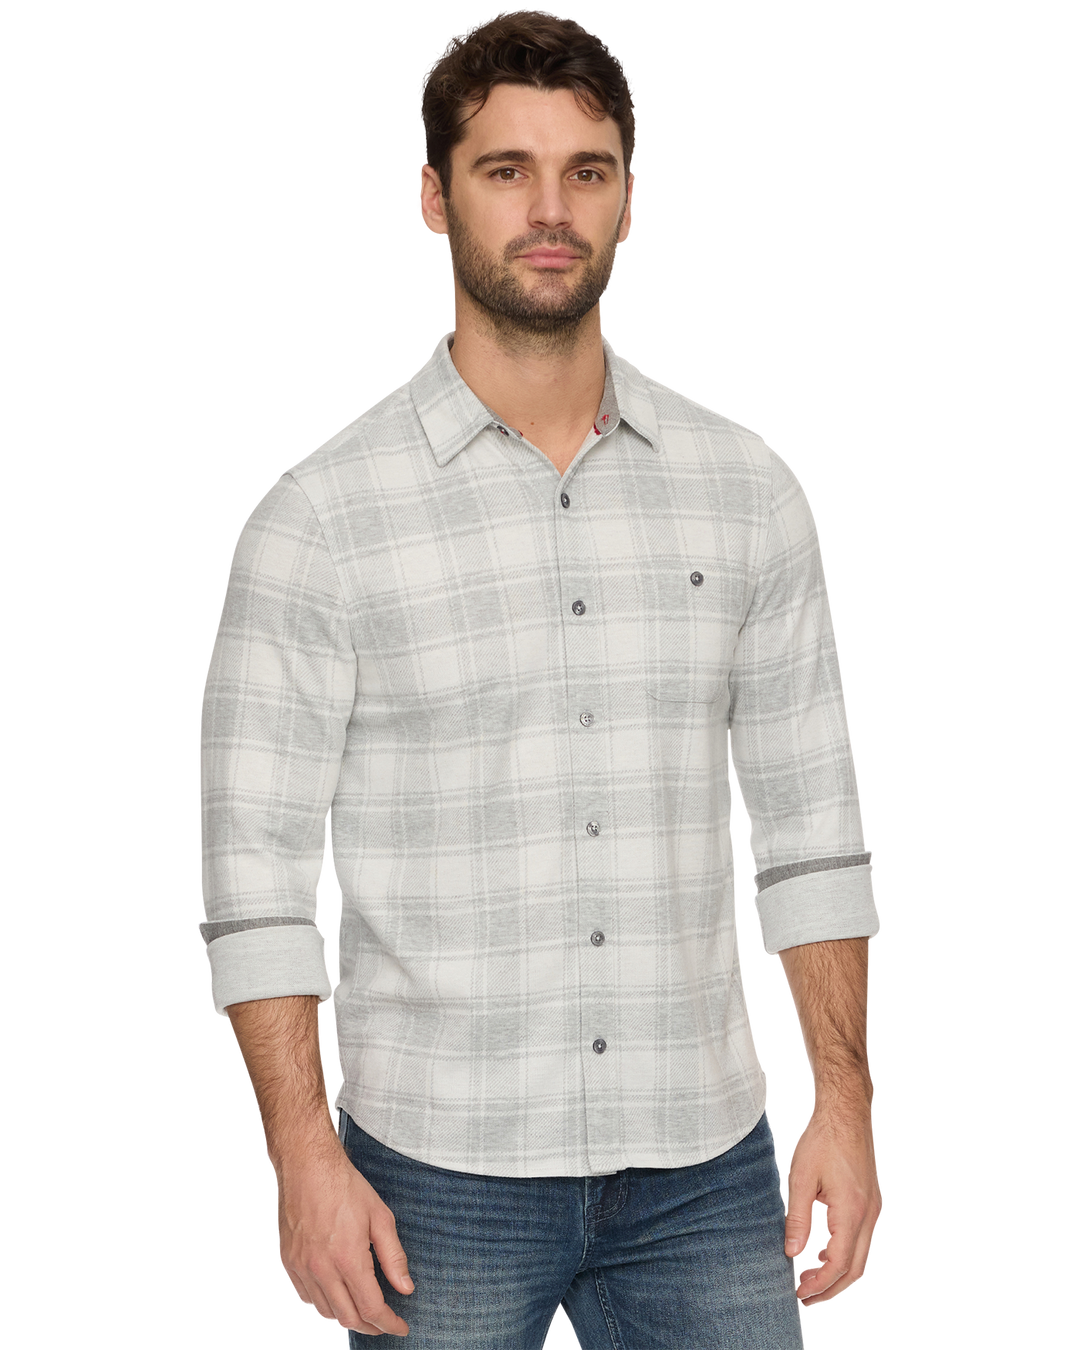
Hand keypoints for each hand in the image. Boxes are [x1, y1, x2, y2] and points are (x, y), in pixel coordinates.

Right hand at [273, 1142, 413, 1335]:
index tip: (401, 1327)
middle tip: (385, 1324)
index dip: (389, 1323)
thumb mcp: (380, 1216)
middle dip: (371, 1327)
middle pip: (348, 1318)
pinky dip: (322, 1305)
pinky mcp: (288, 1262)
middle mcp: (321, 1269)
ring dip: (346, 1318)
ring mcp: (301, 1268)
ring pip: (325, 1312)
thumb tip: (405, 1288)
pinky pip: (305, 1297)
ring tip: (362, 1312)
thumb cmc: (345, 1186)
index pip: (371, 1308)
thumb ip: (393, 1256)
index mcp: (348, 1259)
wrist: (306, 1166)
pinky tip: (334, 1297)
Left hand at [783, 1104, 883, 1310]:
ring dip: (837, 1273)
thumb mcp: (800, 1178)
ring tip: (809, 1280)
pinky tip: (821, 1252)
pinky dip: (844, 1255)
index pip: (838, 1265)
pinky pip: (862, 1240)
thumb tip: (791, 1253)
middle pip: (855, 1270)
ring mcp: (874, 1209)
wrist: (847, 1111)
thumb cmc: (822, 1139)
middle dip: (830, 1289)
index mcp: (851, 1212)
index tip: (796, 1294)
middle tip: (803, 1298)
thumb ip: (796, 1219)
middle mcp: (869, 1216)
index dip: (818, 1285)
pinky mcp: (872, 1202)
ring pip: (862, 1257)